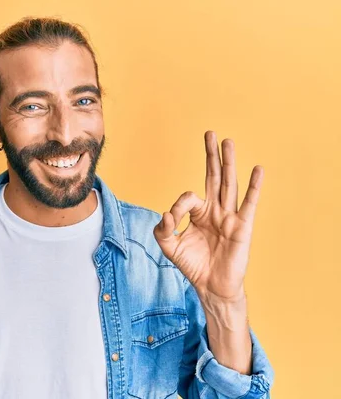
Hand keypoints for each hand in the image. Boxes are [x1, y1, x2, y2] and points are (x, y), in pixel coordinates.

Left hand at [153, 131, 263, 301]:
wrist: (211, 286)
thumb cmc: (193, 265)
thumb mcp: (169, 247)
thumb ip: (163, 229)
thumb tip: (165, 213)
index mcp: (199, 212)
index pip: (188, 196)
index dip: (178, 205)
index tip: (172, 220)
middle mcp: (215, 210)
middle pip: (214, 177)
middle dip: (211, 155)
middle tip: (210, 133)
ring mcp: (229, 216)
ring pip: (229, 184)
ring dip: (228, 162)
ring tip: (227, 142)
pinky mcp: (242, 227)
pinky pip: (249, 203)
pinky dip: (254, 186)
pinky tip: (257, 170)